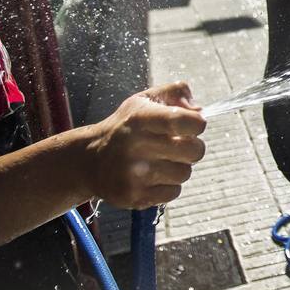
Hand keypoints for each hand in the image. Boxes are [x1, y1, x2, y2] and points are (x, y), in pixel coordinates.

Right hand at [83, 82, 206, 208]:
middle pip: (194, 151)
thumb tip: (199, 110)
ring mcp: (134, 174)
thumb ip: (175, 93)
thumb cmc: (126, 127)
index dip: (197, 123)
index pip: (183, 121)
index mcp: (140, 118)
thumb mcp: (144, 100)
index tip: (192, 125)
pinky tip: (153, 177)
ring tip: (160, 161)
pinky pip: (174, 192)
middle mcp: (135, 146)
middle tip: (177, 145)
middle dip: (192, 147)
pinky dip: (168, 186)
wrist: (90, 160)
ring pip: (185, 173)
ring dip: (179, 167)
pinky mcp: (134, 196)